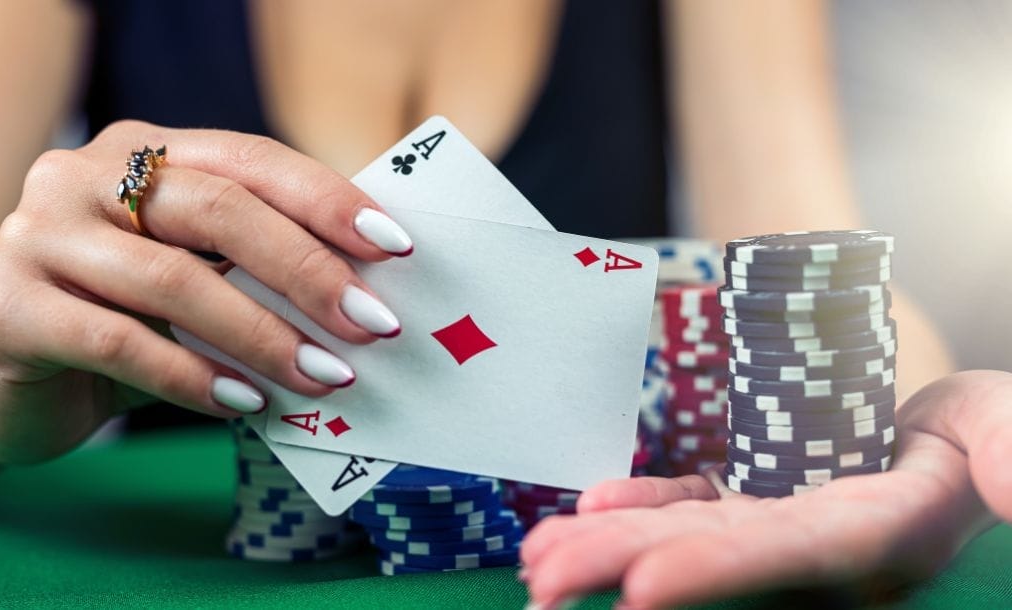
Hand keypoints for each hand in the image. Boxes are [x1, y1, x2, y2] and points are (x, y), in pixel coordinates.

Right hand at [0, 120, 412, 464]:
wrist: (12, 380)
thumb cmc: (126, 321)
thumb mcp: (193, 279)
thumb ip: (253, 266)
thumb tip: (367, 290)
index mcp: (139, 151)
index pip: (249, 161)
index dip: (327, 201)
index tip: (396, 248)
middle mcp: (82, 177)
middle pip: (219, 210)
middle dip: (308, 270)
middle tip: (373, 325)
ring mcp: (39, 237)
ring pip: (175, 282)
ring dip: (264, 336)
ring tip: (325, 377)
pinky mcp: (12, 310)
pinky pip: (122, 344)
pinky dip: (196, 377)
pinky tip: (247, 405)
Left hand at [521, 370, 1011, 608]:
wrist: (945, 437)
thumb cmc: (980, 433)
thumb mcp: (1000, 426)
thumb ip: (1006, 452)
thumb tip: (1011, 490)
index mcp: (880, 531)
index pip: (794, 554)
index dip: (719, 572)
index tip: (640, 591)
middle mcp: (818, 545)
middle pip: (715, 558)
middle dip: (628, 566)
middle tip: (544, 582)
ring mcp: (780, 525)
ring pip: (686, 534)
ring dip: (611, 544)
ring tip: (537, 561)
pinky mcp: (757, 501)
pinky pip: (691, 505)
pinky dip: (640, 505)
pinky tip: (587, 507)